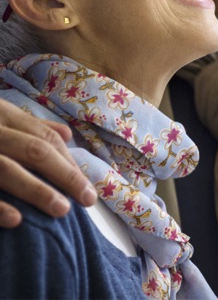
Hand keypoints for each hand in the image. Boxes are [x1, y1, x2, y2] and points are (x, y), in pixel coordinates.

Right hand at [0, 99, 96, 227]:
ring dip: (38, 190)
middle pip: (34, 150)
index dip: (68, 161)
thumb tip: (67, 134)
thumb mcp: (0, 118)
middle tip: (88, 200)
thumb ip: (31, 126)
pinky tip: (18, 221)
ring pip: (8, 169)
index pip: (43, 136)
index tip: (88, 186)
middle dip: (65, 175)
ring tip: (63, 210)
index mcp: (3, 115)